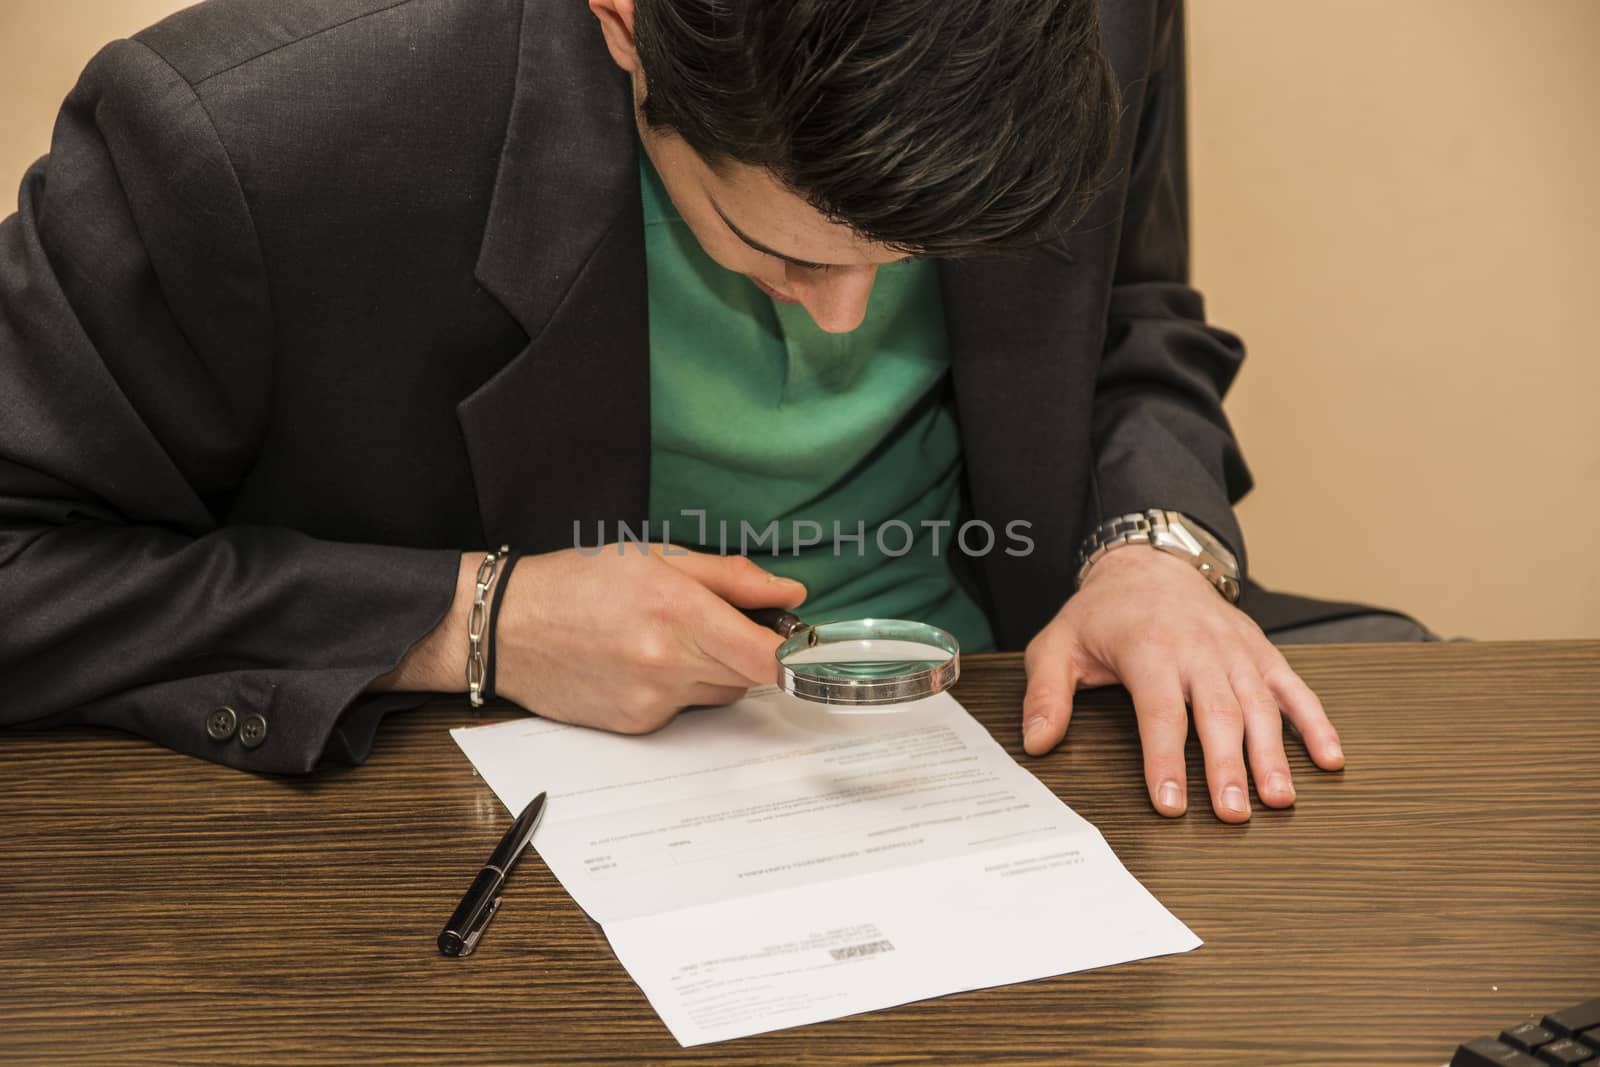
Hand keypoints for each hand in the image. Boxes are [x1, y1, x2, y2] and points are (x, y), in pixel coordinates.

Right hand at [495, 544, 805, 732]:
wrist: (507, 627)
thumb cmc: (579, 582)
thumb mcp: (657, 557)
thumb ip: (732, 577)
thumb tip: (791, 593)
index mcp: (678, 611)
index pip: (765, 656)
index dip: (792, 652)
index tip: (797, 641)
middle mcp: (668, 663)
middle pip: (750, 675)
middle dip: (746, 650)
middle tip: (717, 621)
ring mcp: (652, 700)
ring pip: (721, 694)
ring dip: (713, 669)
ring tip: (668, 638)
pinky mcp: (638, 724)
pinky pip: (686, 709)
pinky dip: (679, 688)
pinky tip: (641, 661)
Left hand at [1020, 548, 1342, 821]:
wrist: (1149, 562)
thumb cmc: (1102, 613)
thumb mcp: (1057, 645)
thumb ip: (1046, 695)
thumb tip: (1037, 743)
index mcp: (1148, 648)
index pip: (1160, 711)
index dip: (1165, 759)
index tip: (1169, 803)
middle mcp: (1198, 649)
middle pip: (1217, 713)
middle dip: (1227, 767)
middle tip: (1233, 814)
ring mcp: (1235, 650)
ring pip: (1259, 705)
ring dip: (1273, 754)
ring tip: (1280, 799)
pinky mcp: (1260, 651)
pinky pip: (1293, 688)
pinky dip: (1316, 722)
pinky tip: (1330, 759)